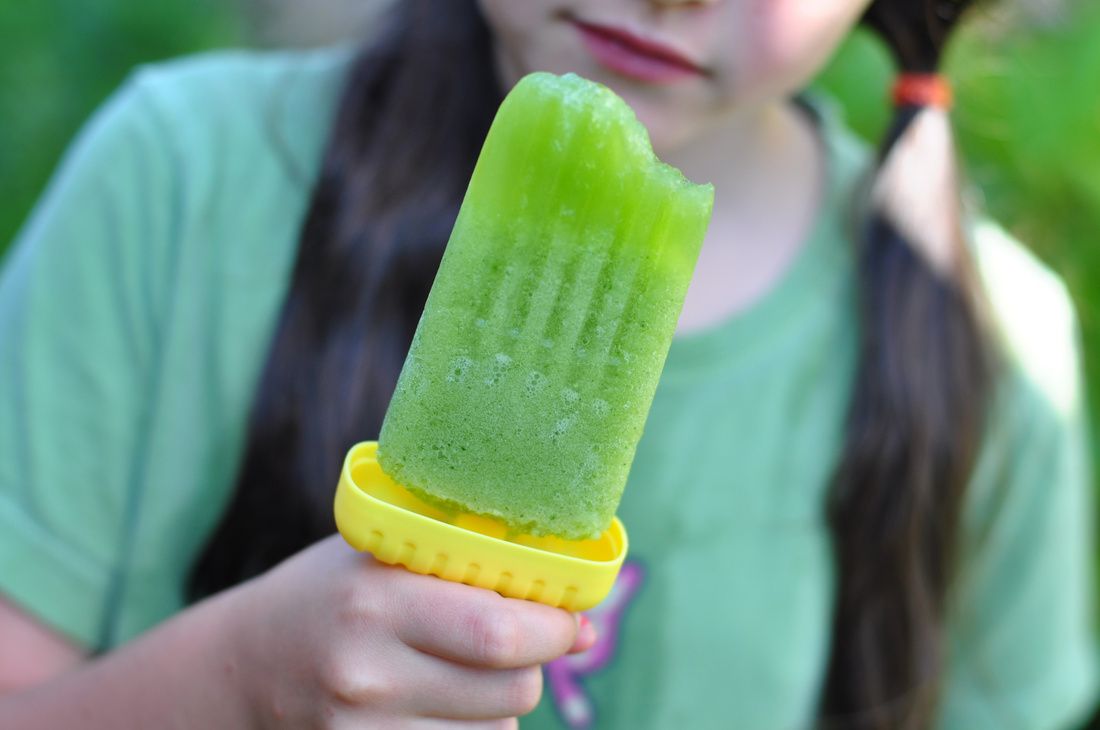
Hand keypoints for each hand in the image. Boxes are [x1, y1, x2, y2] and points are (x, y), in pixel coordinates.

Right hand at [229, 534, 595, 727]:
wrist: (243, 665)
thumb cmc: (330, 593)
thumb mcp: (386, 554)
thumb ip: (475, 572)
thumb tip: (586, 627)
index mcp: (377, 601)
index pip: (500, 632)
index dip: (555, 627)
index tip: (569, 617)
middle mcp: (369, 674)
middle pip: (512, 689)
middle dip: (534, 662)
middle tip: (519, 639)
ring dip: (500, 702)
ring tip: (458, 668)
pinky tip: (440, 703)